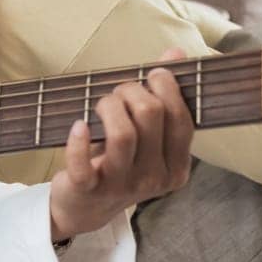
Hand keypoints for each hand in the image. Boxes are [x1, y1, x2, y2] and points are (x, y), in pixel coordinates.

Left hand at [49, 49, 195, 240]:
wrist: (84, 208)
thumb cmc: (118, 163)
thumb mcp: (146, 137)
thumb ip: (162, 97)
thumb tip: (176, 53)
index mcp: (176, 167)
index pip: (183, 120)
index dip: (168, 88)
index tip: (153, 74)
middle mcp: (154, 179)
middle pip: (152, 117)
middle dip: (133, 91)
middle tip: (119, 91)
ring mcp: (122, 186)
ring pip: (122, 134)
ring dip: (109, 105)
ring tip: (102, 103)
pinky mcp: (88, 189)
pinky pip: (82, 162)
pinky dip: (77, 140)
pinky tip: (78, 125)